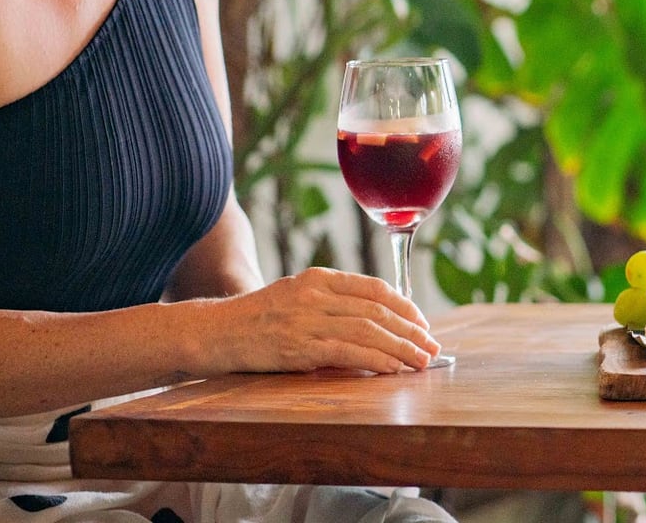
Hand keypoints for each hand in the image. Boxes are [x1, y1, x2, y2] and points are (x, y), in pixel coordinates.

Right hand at [203, 267, 442, 375]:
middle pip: (377, 311)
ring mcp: (306, 320)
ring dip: (401, 349)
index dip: (405, 306)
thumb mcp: (296, 297)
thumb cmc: (258, 320)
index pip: (374, 288)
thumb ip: (333, 304)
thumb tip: (379, 325)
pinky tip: (393, 368)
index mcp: (318, 278)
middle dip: (410, 331)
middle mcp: (315, 294)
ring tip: (421, 361)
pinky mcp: (298, 347)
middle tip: (432, 347)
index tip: (423, 324)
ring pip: (368, 332)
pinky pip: (348, 353)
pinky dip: (376, 360)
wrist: (213, 332)